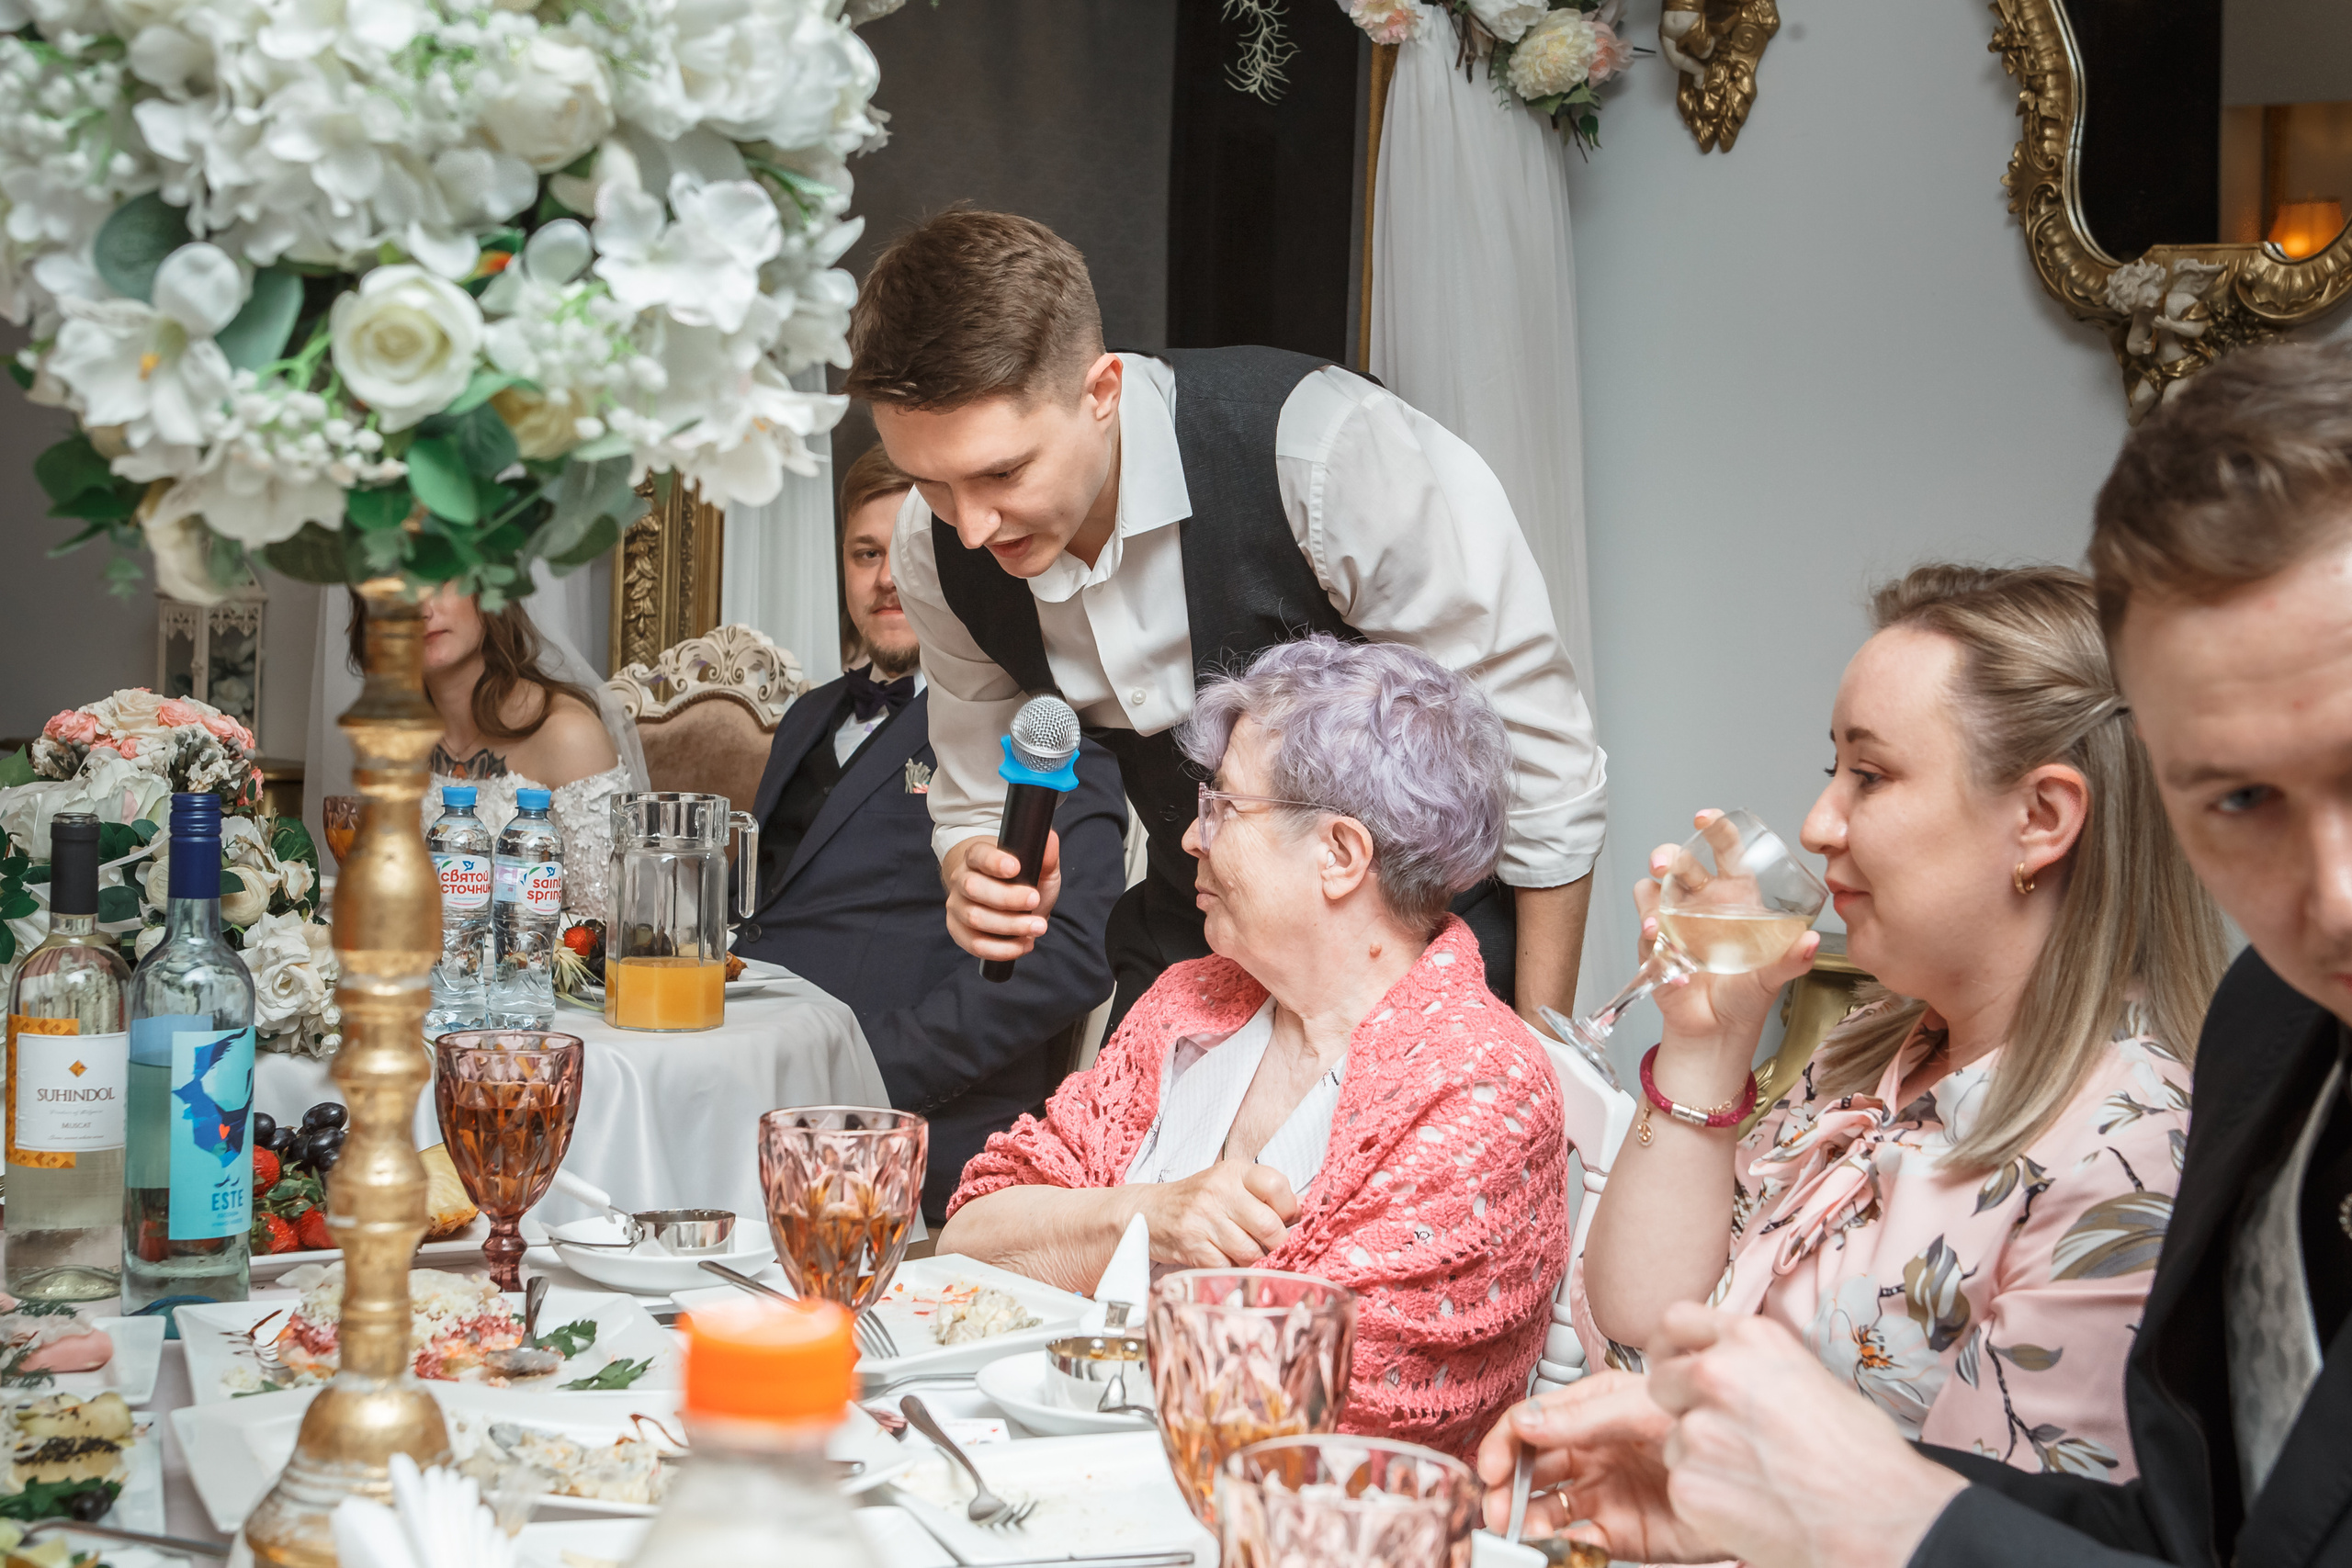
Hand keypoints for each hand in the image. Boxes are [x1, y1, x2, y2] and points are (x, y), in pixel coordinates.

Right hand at [942, 832, 1063, 960]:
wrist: (1005, 903)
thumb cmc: (1021, 880)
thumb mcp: (1038, 866)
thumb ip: (1045, 856)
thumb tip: (1049, 838)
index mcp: (976, 857)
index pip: (978, 855)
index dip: (995, 861)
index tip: (1016, 868)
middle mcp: (961, 880)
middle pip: (974, 888)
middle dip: (1007, 898)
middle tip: (1035, 900)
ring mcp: (957, 907)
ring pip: (975, 918)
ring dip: (1010, 926)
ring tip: (1037, 927)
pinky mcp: (959, 931)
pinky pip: (975, 945)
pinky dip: (1002, 949)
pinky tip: (1024, 943)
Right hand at [1138, 1161, 1298, 1266]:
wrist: (1148, 1212)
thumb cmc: (1198, 1200)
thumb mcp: (1230, 1185)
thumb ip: (1265, 1196)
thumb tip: (1306, 1212)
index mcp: (1235, 1171)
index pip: (1278, 1186)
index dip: (1288, 1210)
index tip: (1281, 1218)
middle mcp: (1219, 1191)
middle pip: (1270, 1227)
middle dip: (1274, 1244)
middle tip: (1266, 1245)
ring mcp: (1204, 1218)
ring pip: (1251, 1252)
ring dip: (1252, 1260)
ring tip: (1241, 1252)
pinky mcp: (1191, 1245)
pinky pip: (1228, 1267)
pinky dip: (1231, 1269)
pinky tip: (1223, 1259)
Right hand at [1474, 1372, 1721, 1562]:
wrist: (1752, 1474)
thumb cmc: (1702, 1423)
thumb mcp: (1640, 1408)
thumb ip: (1582, 1417)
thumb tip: (1524, 1423)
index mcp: (1589, 1412)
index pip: (1531, 1423)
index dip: (1504, 1444)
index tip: (1489, 1467)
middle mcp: (1589, 1453)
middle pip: (1529, 1469)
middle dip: (1504, 1487)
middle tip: (1495, 1508)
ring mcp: (1601, 1493)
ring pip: (1545, 1507)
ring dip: (1523, 1518)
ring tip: (1516, 1529)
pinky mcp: (1618, 1533)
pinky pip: (1576, 1540)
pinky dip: (1556, 1544)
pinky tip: (1550, 1543)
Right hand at [1636, 810, 1818, 1090]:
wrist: (1718, 1030)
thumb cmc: (1748, 994)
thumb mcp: (1774, 975)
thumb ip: (1792, 959)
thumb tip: (1813, 941)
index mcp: (1734, 896)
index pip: (1724, 850)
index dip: (1715, 830)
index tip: (1704, 819)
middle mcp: (1700, 901)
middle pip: (1676, 862)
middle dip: (1665, 856)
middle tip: (1665, 865)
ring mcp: (1673, 921)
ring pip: (1649, 891)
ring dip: (1649, 903)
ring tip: (1658, 927)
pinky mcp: (1653, 947)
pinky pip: (1644, 934)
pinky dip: (1651, 945)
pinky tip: (1667, 963)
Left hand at [1645, 1303, 1967, 1567]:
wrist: (1883, 1522)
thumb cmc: (1864, 1457)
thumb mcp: (1810, 1378)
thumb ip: (1755, 1368)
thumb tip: (1728, 1371)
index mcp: (1751, 1339)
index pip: (1676, 1321)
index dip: (1672, 1347)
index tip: (1673, 1362)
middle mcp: (1716, 1373)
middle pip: (1661, 1380)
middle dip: (1682, 1406)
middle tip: (1720, 1434)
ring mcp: (1698, 1429)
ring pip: (1673, 1439)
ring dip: (1700, 1458)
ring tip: (1755, 1478)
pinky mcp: (1689, 1483)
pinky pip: (1681, 1484)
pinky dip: (1706, 1498)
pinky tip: (1750, 1506)